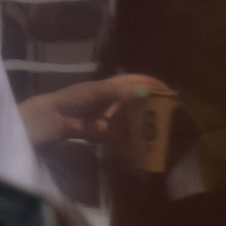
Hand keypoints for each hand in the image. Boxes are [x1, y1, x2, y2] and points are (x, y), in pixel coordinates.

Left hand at [17, 73, 170, 145]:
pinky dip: (136, 140)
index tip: (171, 92)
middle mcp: (115, 101)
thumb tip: (144, 92)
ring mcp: (112, 118)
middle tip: (174, 113)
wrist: (52, 120)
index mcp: (113, 86)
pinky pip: (126, 136)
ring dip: (149, 123)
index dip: (154, 85)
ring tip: (165, 128)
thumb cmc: (72, 99)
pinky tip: (147, 143)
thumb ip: (120, 92)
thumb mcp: (97, 92)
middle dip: (156, 106)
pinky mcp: (108, 134)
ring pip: (136, 119)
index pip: (139, 81)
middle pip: (141, 101)